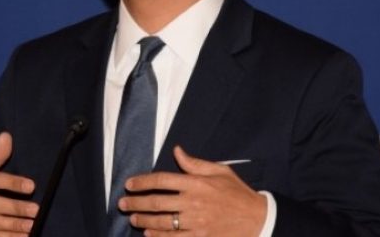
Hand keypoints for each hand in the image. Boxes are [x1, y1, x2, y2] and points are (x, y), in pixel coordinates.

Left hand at [119, 146, 266, 235]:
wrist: (257, 219)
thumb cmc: (237, 192)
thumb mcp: (219, 171)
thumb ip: (194, 163)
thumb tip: (176, 150)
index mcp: (196, 183)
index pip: (162, 180)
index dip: (143, 182)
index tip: (129, 184)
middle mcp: (193, 202)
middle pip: (157, 202)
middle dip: (136, 202)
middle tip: (122, 203)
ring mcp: (196, 221)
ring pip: (162, 221)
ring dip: (143, 220)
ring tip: (132, 217)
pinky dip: (159, 236)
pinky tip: (148, 233)